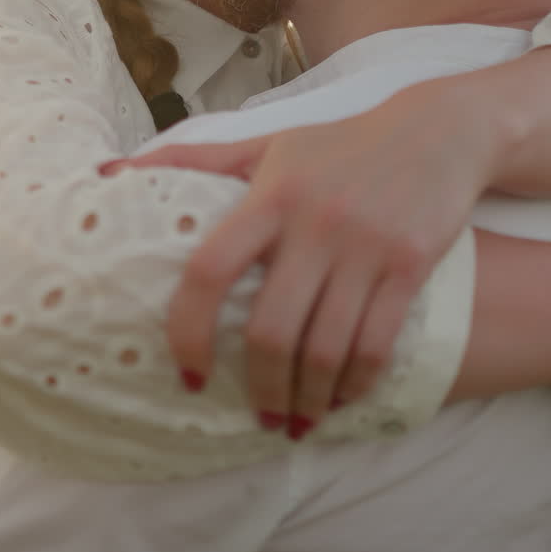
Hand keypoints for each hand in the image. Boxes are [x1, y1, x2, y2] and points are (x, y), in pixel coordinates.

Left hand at [109, 77, 505, 435]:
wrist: (438, 131)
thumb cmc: (340, 144)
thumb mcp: (269, 143)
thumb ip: (196, 161)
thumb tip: (112, 175)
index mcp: (271, 195)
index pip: (211, 269)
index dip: (190, 329)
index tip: (190, 372)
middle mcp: (315, 222)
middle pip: (271, 329)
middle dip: (260, 386)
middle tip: (258, 414)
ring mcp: (365, 246)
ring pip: (326, 348)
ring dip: (307, 398)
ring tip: (298, 420)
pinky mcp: (410, 264)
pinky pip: (376, 343)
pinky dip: (355, 383)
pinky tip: (342, 397)